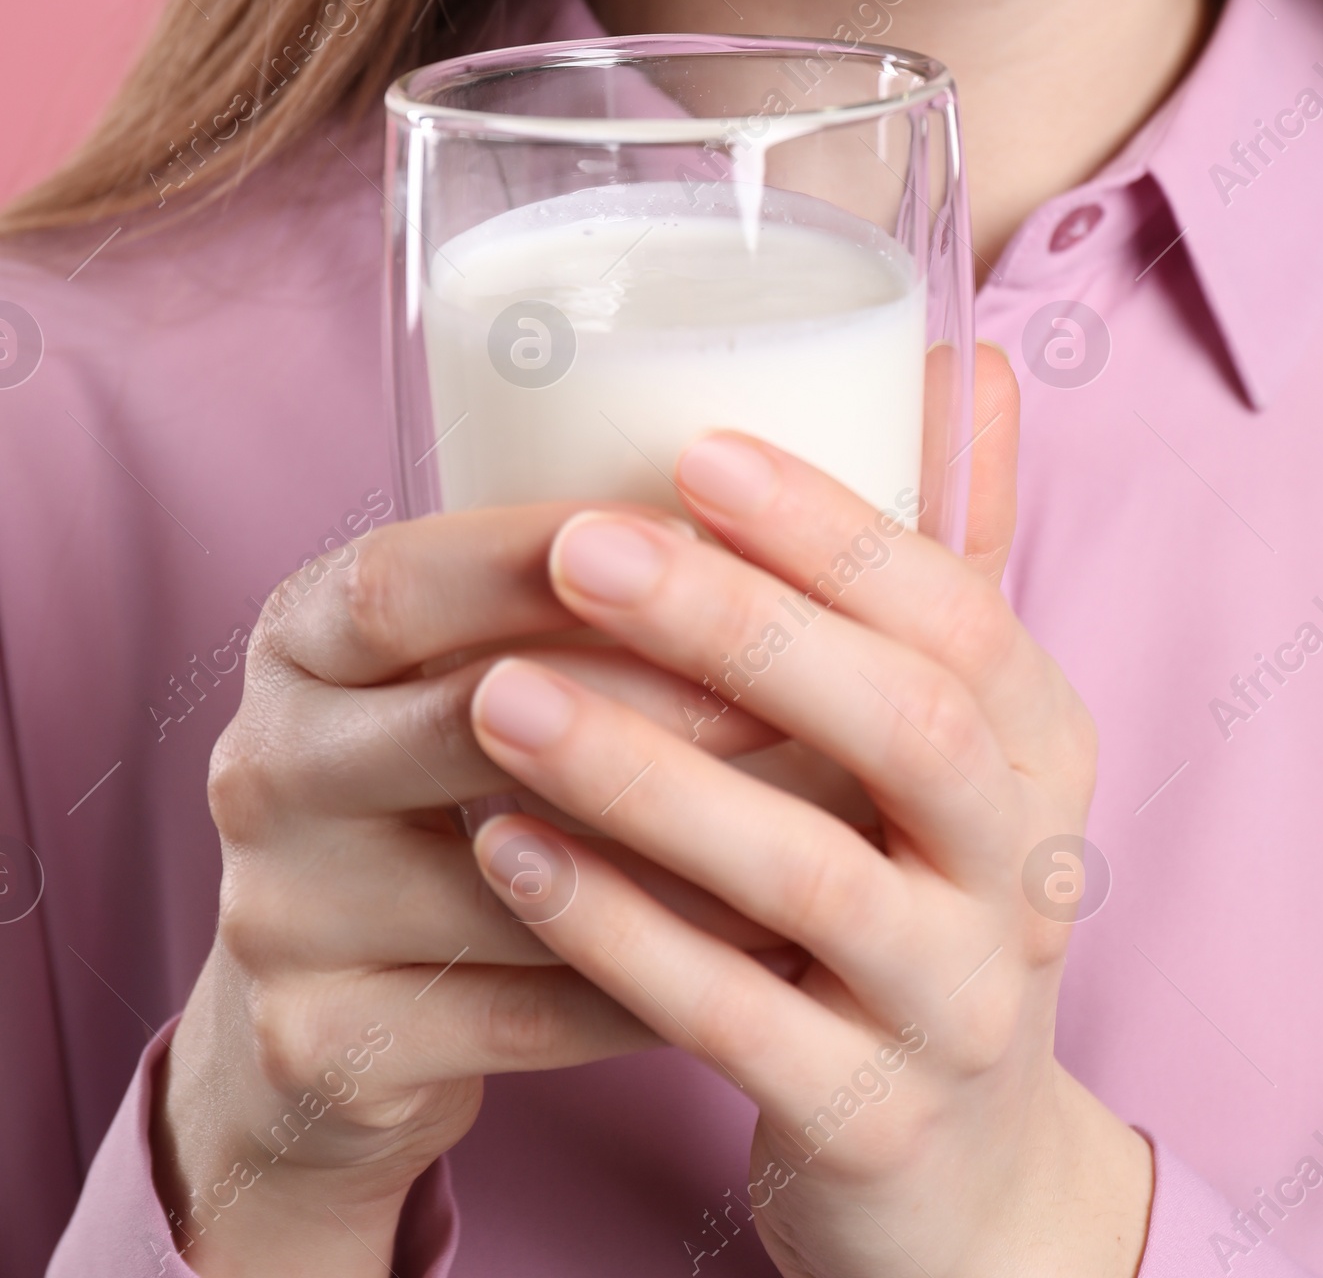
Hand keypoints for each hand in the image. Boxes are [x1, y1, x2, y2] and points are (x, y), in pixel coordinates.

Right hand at [154, 501, 786, 1273]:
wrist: (321, 1028)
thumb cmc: (442, 795)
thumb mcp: (449, 671)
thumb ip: (558, 601)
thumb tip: (768, 511)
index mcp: (294, 641)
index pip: (397, 581)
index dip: (538, 558)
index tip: (694, 538)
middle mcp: (263, 766)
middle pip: (463, 717)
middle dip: (648, 698)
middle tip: (794, 695)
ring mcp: (280, 917)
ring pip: (516, 879)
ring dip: (683, 856)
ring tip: (822, 832)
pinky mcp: (326, 1046)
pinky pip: (529, 1011)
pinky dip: (661, 979)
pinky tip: (772, 954)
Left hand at [469, 346, 1153, 1277]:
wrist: (962, 1183)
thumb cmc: (925, 895)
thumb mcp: (961, 738)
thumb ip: (948, 554)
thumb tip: (966, 350)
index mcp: (1047, 747)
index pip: (964, 612)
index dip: (834, 530)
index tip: (697, 449)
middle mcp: (1028, 871)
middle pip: (910, 724)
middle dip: (740, 625)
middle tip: (576, 547)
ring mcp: (958, 1007)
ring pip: (812, 874)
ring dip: (646, 777)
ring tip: (497, 696)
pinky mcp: (871, 1123)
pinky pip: (736, 1022)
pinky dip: (617, 935)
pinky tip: (507, 854)